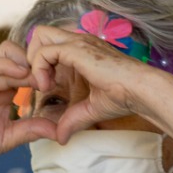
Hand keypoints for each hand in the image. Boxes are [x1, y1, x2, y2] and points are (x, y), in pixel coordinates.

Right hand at [0, 42, 55, 169]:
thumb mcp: (10, 137)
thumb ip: (32, 129)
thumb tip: (59, 131)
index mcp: (2, 91)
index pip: (26, 70)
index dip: (43, 73)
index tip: (61, 82)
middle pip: (18, 56)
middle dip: (36, 64)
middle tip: (51, 77)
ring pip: (5, 55)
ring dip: (24, 63)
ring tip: (38, 77)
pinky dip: (6, 65)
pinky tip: (21, 74)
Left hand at [24, 25, 159, 142]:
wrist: (140, 91)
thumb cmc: (123, 97)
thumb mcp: (89, 109)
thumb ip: (72, 120)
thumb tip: (60, 138)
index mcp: (80, 51)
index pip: (48, 44)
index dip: (39, 63)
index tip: (44, 87)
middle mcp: (77, 42)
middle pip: (40, 33)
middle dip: (31, 55)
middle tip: (38, 80)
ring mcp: (77, 42)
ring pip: (39, 35)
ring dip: (34, 60)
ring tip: (43, 85)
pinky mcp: (77, 49)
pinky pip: (45, 51)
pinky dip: (39, 68)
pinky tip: (47, 87)